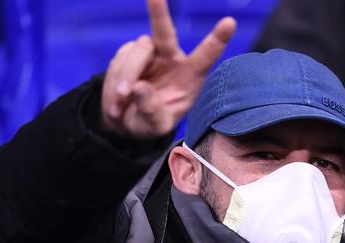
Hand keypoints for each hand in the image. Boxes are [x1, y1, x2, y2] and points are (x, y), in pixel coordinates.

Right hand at [101, 0, 236, 138]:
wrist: (126, 121)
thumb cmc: (150, 122)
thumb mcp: (155, 126)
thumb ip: (151, 110)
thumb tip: (139, 87)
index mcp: (190, 75)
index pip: (206, 56)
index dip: (217, 39)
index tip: (230, 23)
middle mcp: (171, 58)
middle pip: (165, 32)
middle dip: (159, 13)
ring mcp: (149, 53)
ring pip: (135, 54)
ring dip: (126, 79)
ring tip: (121, 105)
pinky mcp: (128, 52)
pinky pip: (119, 62)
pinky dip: (115, 82)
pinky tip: (117, 102)